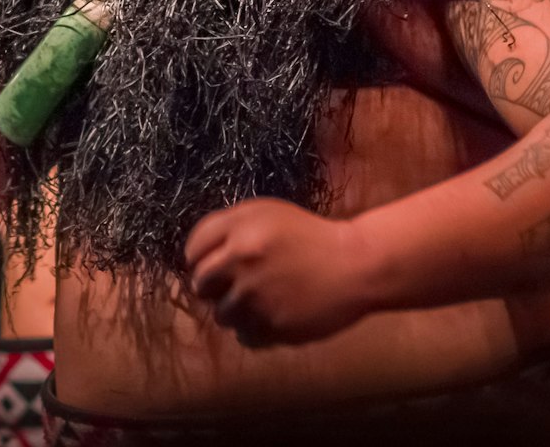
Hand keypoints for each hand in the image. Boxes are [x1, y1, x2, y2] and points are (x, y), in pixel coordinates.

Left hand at [184, 198, 377, 347]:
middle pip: (200, 283)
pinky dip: (255, 330)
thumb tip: (195, 257)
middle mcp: (242, 258)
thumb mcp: (269, 214)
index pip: (193, 247)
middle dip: (212, 286)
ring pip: (221, 314)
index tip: (209, 265)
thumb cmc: (311, 238)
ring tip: (262, 300)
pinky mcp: (271, 325)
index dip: (197, 258)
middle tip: (232, 286)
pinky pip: (243, 336)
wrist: (356, 265)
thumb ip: (230, 229)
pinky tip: (274, 315)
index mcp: (242, 226)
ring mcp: (255, 295)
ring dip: (236, 311)